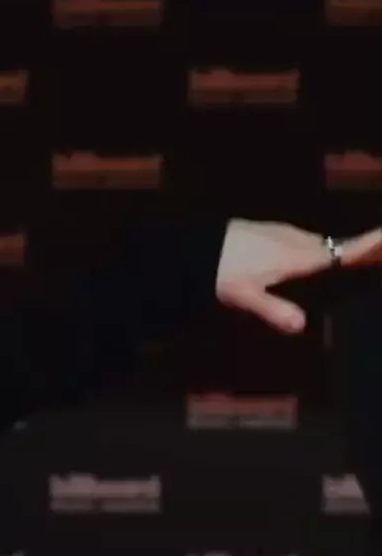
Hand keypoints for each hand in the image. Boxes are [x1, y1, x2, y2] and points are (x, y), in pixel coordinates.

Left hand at [216, 219, 381, 334]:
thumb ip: (274, 311)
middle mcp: (292, 240)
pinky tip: (308, 258)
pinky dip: (313, 247)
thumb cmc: (220, 270)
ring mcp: (280, 232)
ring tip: (349, 259)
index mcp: (294, 255)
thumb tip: (302, 325)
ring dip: (333, 248)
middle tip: (376, 253)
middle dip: (354, 250)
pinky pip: (301, 239)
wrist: (193, 244)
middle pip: (332, 246)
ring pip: (315, 241)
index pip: (338, 252)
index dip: (365, 246)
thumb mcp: (245, 296)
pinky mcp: (268, 231)